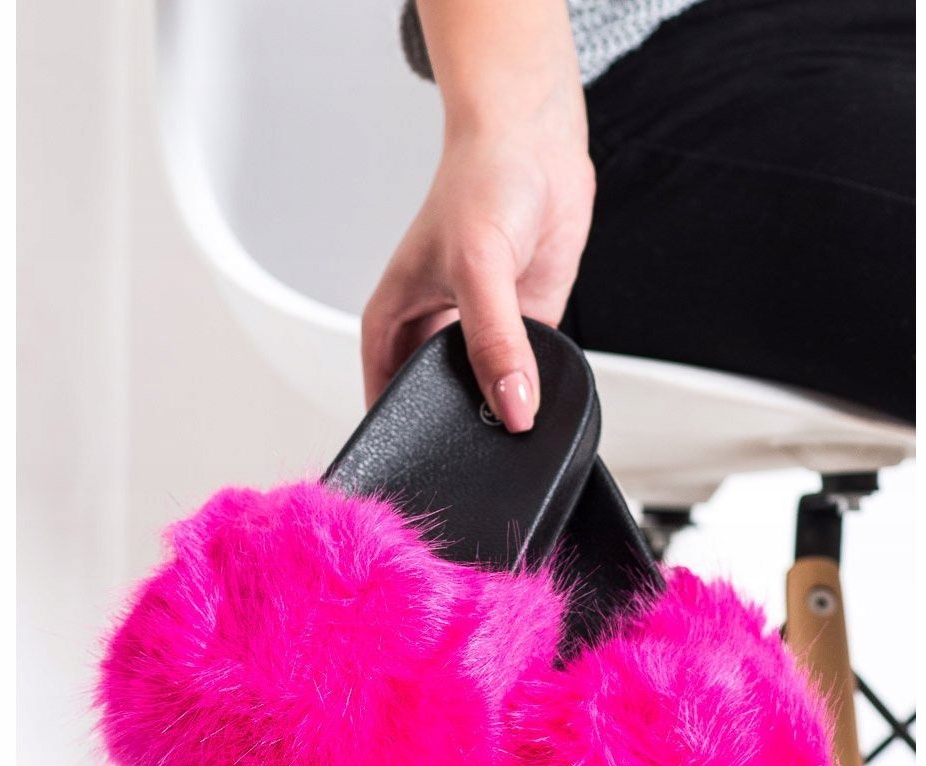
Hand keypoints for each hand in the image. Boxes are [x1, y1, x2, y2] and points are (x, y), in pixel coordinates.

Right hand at [361, 110, 594, 431]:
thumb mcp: (477, 269)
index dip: (397, 430)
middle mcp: (434, 331)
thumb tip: (511, 405)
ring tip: (511, 424)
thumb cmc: (481, 181)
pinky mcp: (526, 329)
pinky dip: (536, 388)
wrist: (540, 145)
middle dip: (455, 425)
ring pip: (485, 393)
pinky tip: (542, 395)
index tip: (423, 461)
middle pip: (436, 402)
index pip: (384, 395)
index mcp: (393, 321)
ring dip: (499, 408)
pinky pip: (529, 375)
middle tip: (478, 444)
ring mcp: (482, 332)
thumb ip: (495, 343)